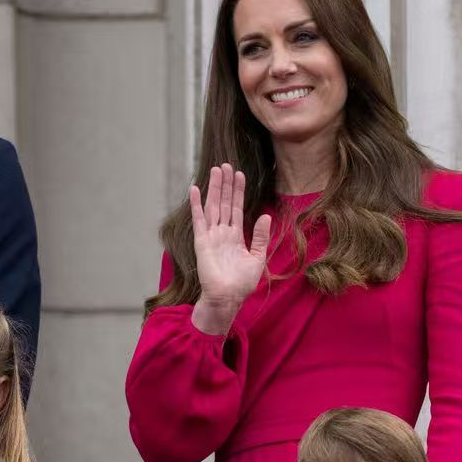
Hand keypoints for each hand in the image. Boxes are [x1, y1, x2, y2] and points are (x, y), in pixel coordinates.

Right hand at [189, 164, 271, 334]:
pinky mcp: (202, 242)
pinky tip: (196, 189)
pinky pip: (199, 219)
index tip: (239, 174)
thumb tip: (265, 215)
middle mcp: (222, 233)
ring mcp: (211, 236)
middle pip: (224, 203)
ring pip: (213, 206)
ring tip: (216, 170)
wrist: (228, 297)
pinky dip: (197, 204)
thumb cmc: (242, 283)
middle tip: (226, 164)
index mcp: (235, 236)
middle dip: (225, 184)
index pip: (236, 208)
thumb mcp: (258, 258)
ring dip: (214, 188)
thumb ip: (261, 237)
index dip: (238, 191)